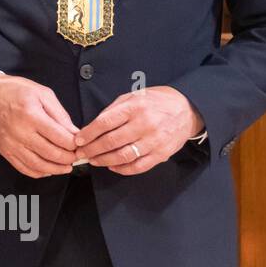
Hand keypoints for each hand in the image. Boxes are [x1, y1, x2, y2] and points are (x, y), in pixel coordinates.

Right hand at [0, 74, 77, 177]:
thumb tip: (74, 133)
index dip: (75, 144)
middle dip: (69, 158)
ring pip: (39, 165)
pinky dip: (39, 173)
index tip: (80, 144)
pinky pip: (24, 168)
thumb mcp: (42, 93)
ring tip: (66, 167)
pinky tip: (48, 170)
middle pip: (52, 154)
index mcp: (32, 115)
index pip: (60, 138)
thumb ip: (59, 114)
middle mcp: (21, 132)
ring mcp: (12, 144)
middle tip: (76, 156)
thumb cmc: (15, 91)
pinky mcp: (5, 151)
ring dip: (56, 169)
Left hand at [73, 86, 203, 175]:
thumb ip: (112, 111)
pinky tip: (112, 166)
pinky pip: (139, 166)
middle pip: (111, 141)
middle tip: (81, 153)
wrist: (187, 109)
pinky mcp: (162, 153)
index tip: (78, 140)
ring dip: (104, 160)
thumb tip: (92, 127)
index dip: (88, 133)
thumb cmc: (155, 102)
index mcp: (135, 107)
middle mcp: (144, 124)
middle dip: (92, 149)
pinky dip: (122, 169)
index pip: (105, 123)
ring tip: (94, 160)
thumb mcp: (132, 97)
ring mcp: (154, 140)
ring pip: (123, 156)